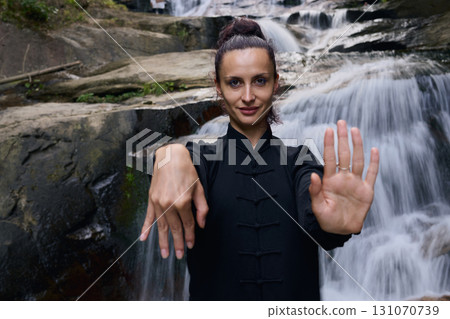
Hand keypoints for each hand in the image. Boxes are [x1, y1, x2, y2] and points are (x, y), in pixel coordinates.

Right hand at [139, 144, 208, 258]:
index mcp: (183, 202)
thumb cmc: (187, 171)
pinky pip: (149, 217)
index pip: (188, 224)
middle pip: (175, 228)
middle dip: (177, 243)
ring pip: (161, 226)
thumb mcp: (199, 188)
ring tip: (165, 253)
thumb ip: (202, 208)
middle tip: (178, 255)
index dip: (190, 236)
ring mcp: (158, 203)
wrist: (170, 157)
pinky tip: (143, 238)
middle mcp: (169, 204)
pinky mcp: (151, 199)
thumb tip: (201, 224)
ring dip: (163, 241)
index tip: (191, 245)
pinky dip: (146, 228)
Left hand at [309, 120, 378, 234]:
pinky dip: (374, 163)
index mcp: (330, 180)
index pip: (330, 158)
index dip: (329, 144)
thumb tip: (313, 175)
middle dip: (342, 139)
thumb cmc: (326, 219)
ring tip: (355, 130)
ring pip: (357, 160)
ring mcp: (355, 183)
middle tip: (341, 122)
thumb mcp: (317, 207)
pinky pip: (371, 174)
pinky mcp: (366, 191)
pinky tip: (374, 150)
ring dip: (357, 145)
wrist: (340, 230)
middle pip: (344, 154)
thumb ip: (315, 191)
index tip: (328, 130)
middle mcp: (343, 178)